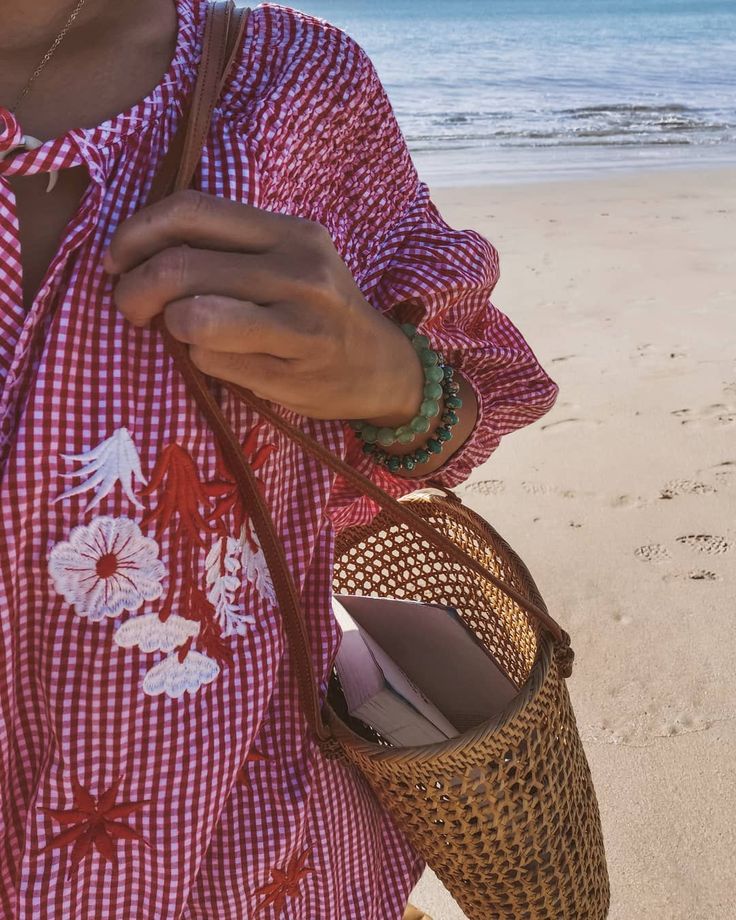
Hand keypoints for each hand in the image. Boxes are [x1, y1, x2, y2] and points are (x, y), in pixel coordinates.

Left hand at [103, 189, 424, 422]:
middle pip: (180, 268)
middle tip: (130, 306)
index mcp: (291, 233)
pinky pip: (211, 361)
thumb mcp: (292, 259)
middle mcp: (299, 271)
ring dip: (170, 326)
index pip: (192, 211)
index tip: (117, 258)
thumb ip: (231, 246)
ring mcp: (298, 325)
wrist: (381, 366)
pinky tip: (224, 358)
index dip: (137, 232)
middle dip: (133, 290)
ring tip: (180, 330)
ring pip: (191, 319)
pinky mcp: (291, 373)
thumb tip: (140, 250)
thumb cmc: (322, 310)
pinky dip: (200, 359)